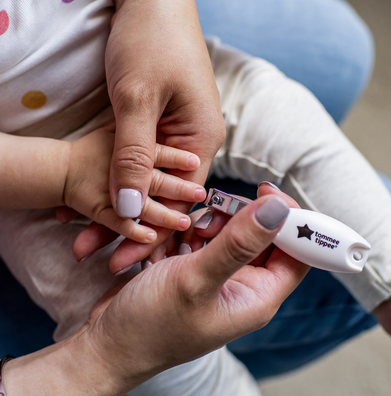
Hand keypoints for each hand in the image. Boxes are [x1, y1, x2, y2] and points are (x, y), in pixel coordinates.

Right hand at [87, 185, 308, 380]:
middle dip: (240, 218)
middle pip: (263, 236)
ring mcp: (219, 278)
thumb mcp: (196, 280)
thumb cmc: (151, 324)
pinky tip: (173, 242)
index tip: (266, 191)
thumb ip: (239, 243)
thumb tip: (280, 209)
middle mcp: (244, 287)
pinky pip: (206, 238)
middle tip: (213, 214)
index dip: (291, 220)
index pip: (298, 252)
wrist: (109, 343)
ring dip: (211, 224)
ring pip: (232, 233)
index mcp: (258, 297)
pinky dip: (192, 232)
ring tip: (187, 234)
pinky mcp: (197, 270)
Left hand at [105, 0, 224, 251]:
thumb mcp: (137, 99)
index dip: (151, 233)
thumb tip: (130, 210)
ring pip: (149, 182)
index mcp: (202, 140)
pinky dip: (120, 181)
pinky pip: (140, 162)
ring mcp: (177, 134)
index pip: (178, 201)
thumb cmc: (150, 40)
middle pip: (162, 196)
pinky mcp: (159, 126)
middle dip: (130, 227)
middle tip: (100, 258)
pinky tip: (99, 198)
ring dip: (121, 206)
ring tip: (88, 235)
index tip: (123, 262)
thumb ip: (134, 156)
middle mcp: (194, 143)